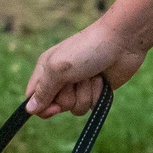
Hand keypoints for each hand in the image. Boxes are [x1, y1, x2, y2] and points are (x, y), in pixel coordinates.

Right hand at [24, 18, 144, 116]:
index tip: (55, 107)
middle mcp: (60, 78)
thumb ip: (43, 90)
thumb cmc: (87, 49)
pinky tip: (102, 80)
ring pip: (75, 108)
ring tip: (91, 76)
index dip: (42, 107)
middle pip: (57, 106)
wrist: (122, 42)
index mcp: (45, 69)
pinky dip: (97, 95)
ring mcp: (79, 85)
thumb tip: (29, 109)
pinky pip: (90, 106)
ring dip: (85, 94)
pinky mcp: (95, 90)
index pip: (33, 97)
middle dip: (69, 97)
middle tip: (77, 79)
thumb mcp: (58, 68)